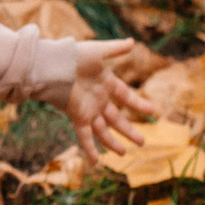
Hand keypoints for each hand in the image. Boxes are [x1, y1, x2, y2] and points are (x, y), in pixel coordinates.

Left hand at [66, 37, 159, 162]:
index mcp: (105, 83)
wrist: (52, 64)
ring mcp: (88, 109)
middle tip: (143, 141)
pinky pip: (85, 136)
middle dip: (129, 130)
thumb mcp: (99, 51)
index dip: (138, 104)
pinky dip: (90, 149)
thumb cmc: (74, 55)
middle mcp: (98, 98)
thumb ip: (115, 49)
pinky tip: (96, 162)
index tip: (152, 111)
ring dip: (113, 142)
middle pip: (117, 118)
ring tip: (124, 153)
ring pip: (103, 130)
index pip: (125, 96)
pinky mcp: (77, 116)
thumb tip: (133, 42)